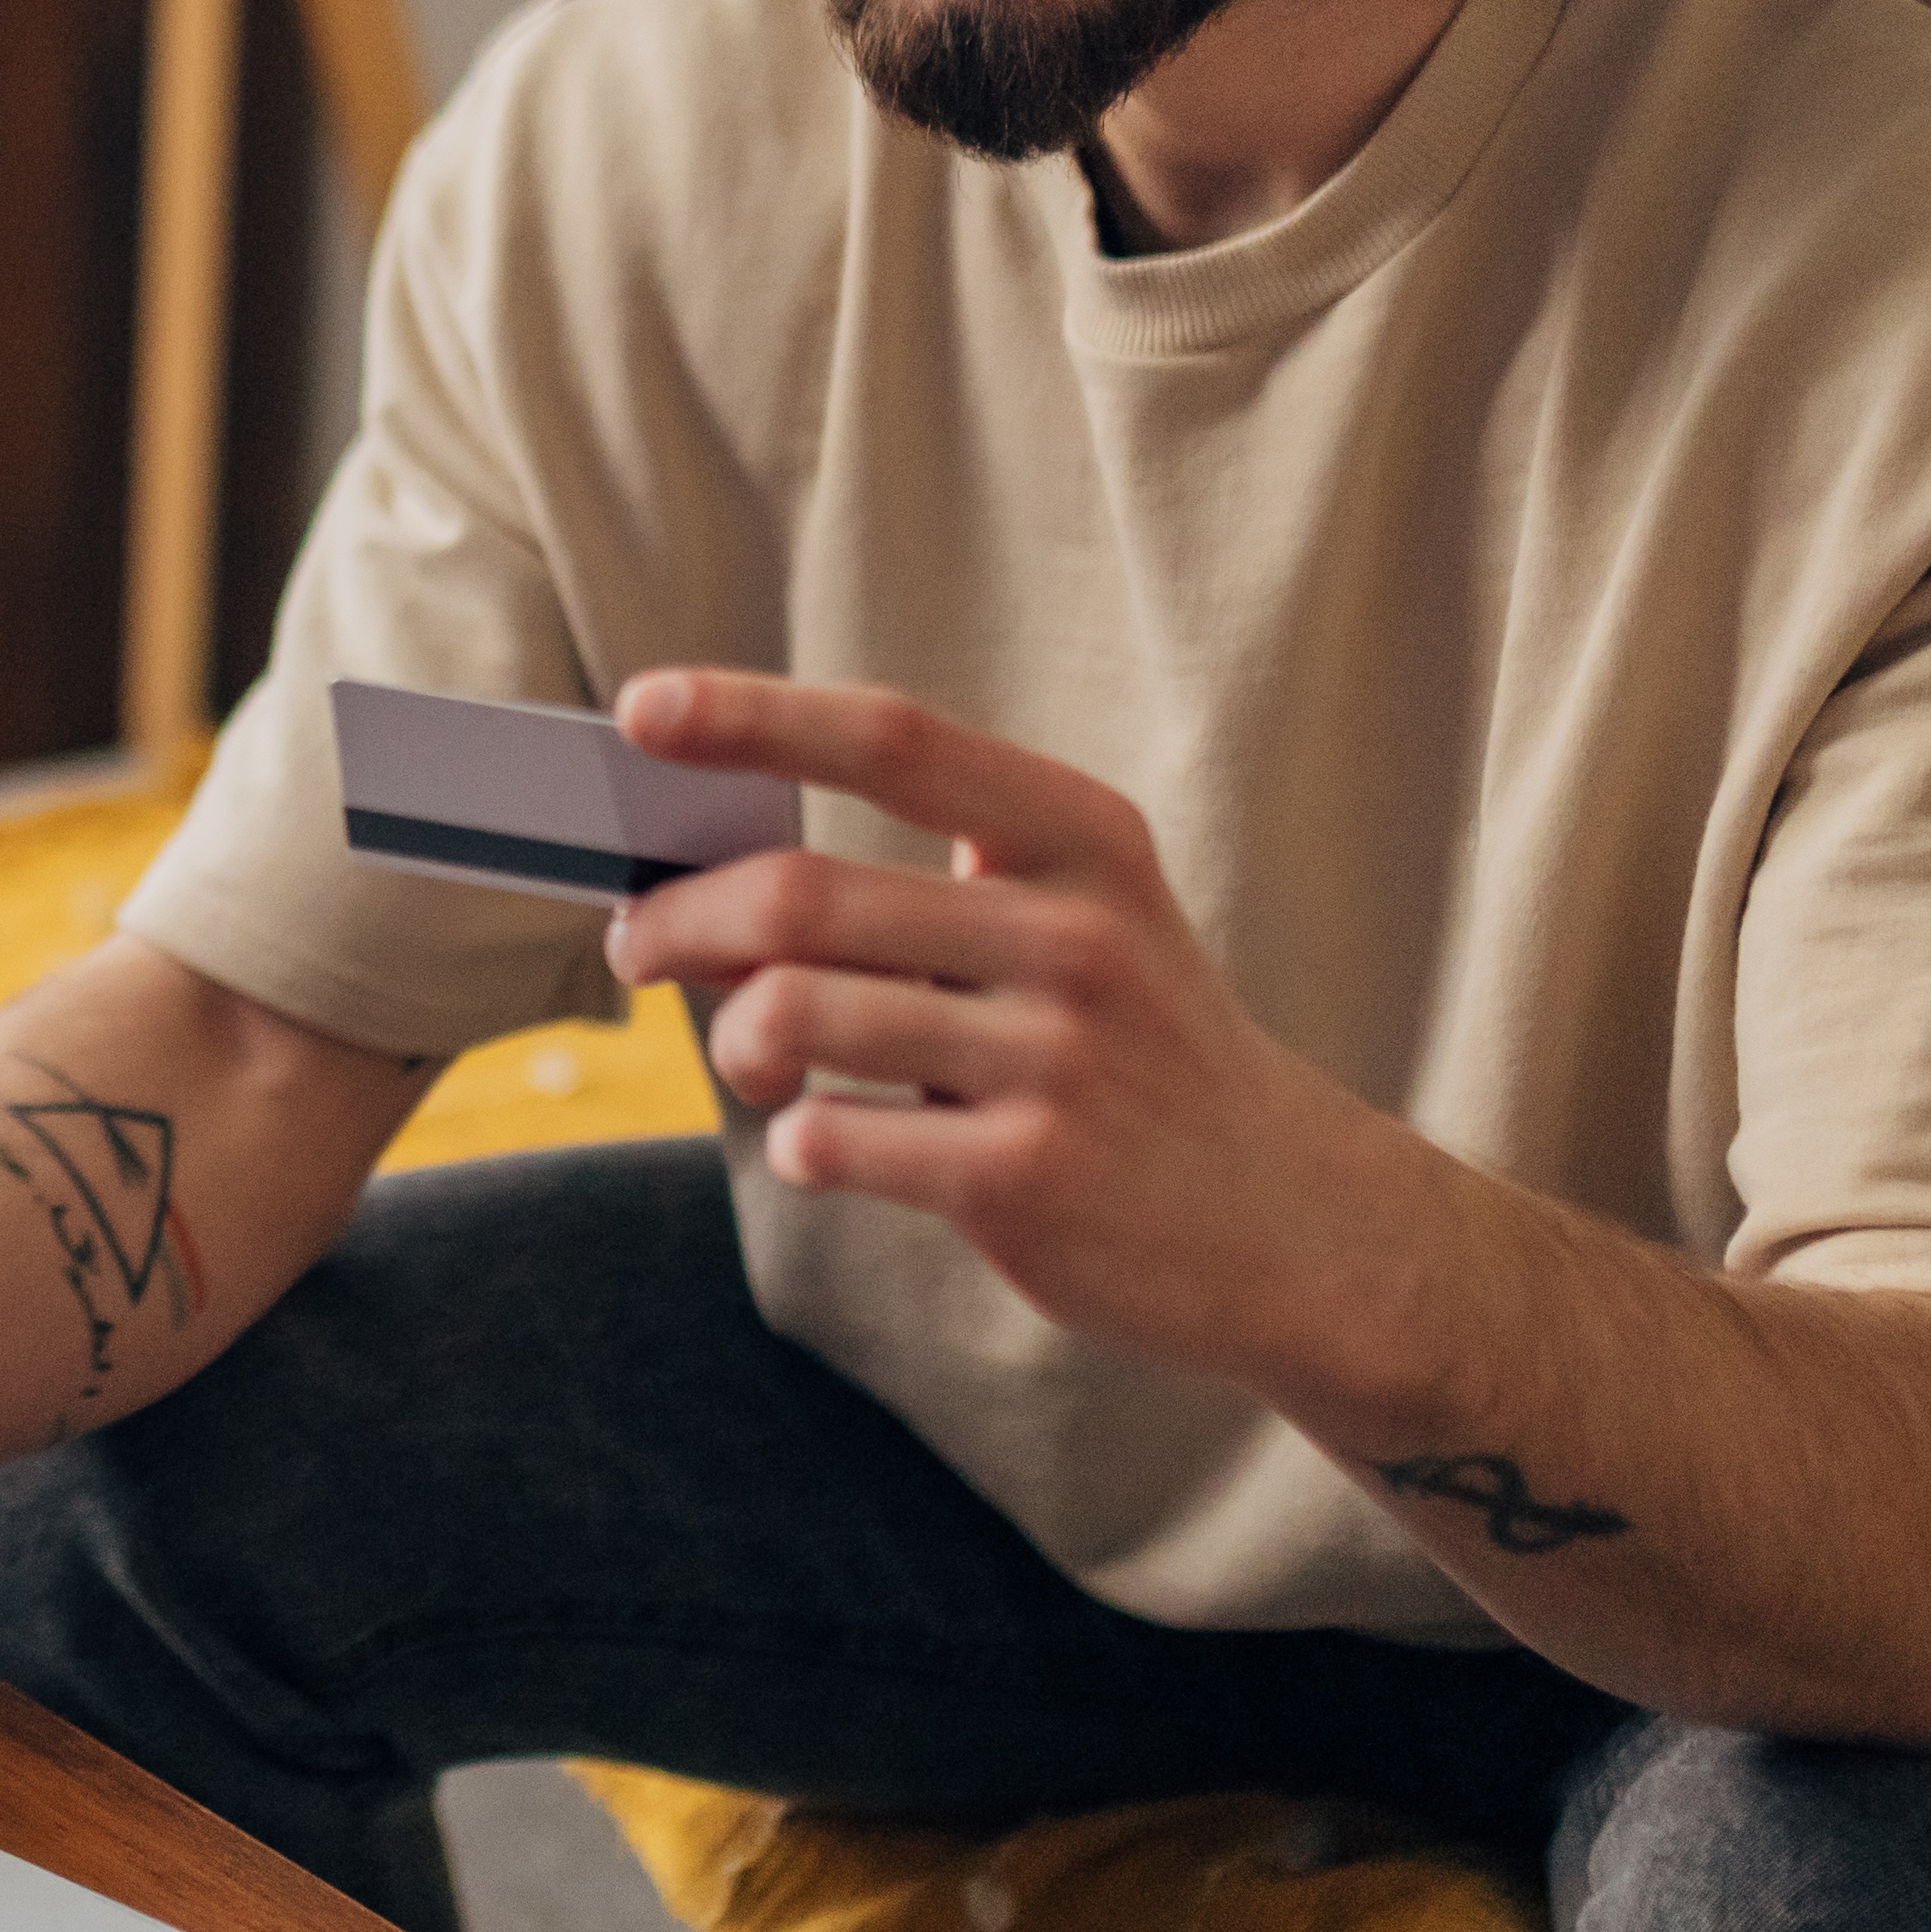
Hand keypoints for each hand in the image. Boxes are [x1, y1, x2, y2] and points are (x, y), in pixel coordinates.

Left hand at [596, 667, 1432, 1399]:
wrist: (1293, 1223)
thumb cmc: (1136, 1054)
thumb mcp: (1082, 923)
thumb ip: (931, 884)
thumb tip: (717, 870)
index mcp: (1082, 840)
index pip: (895, 739)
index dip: (755, 716)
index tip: (642, 708)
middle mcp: (1077, 934)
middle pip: (802, 893)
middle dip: (681, 918)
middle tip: (637, 944)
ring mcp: (1057, 1059)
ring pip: (796, 1013)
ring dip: (733, 1039)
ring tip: (751, 1058)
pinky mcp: (1029, 1178)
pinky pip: (834, 1138)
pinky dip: (797, 1139)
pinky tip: (824, 1141)